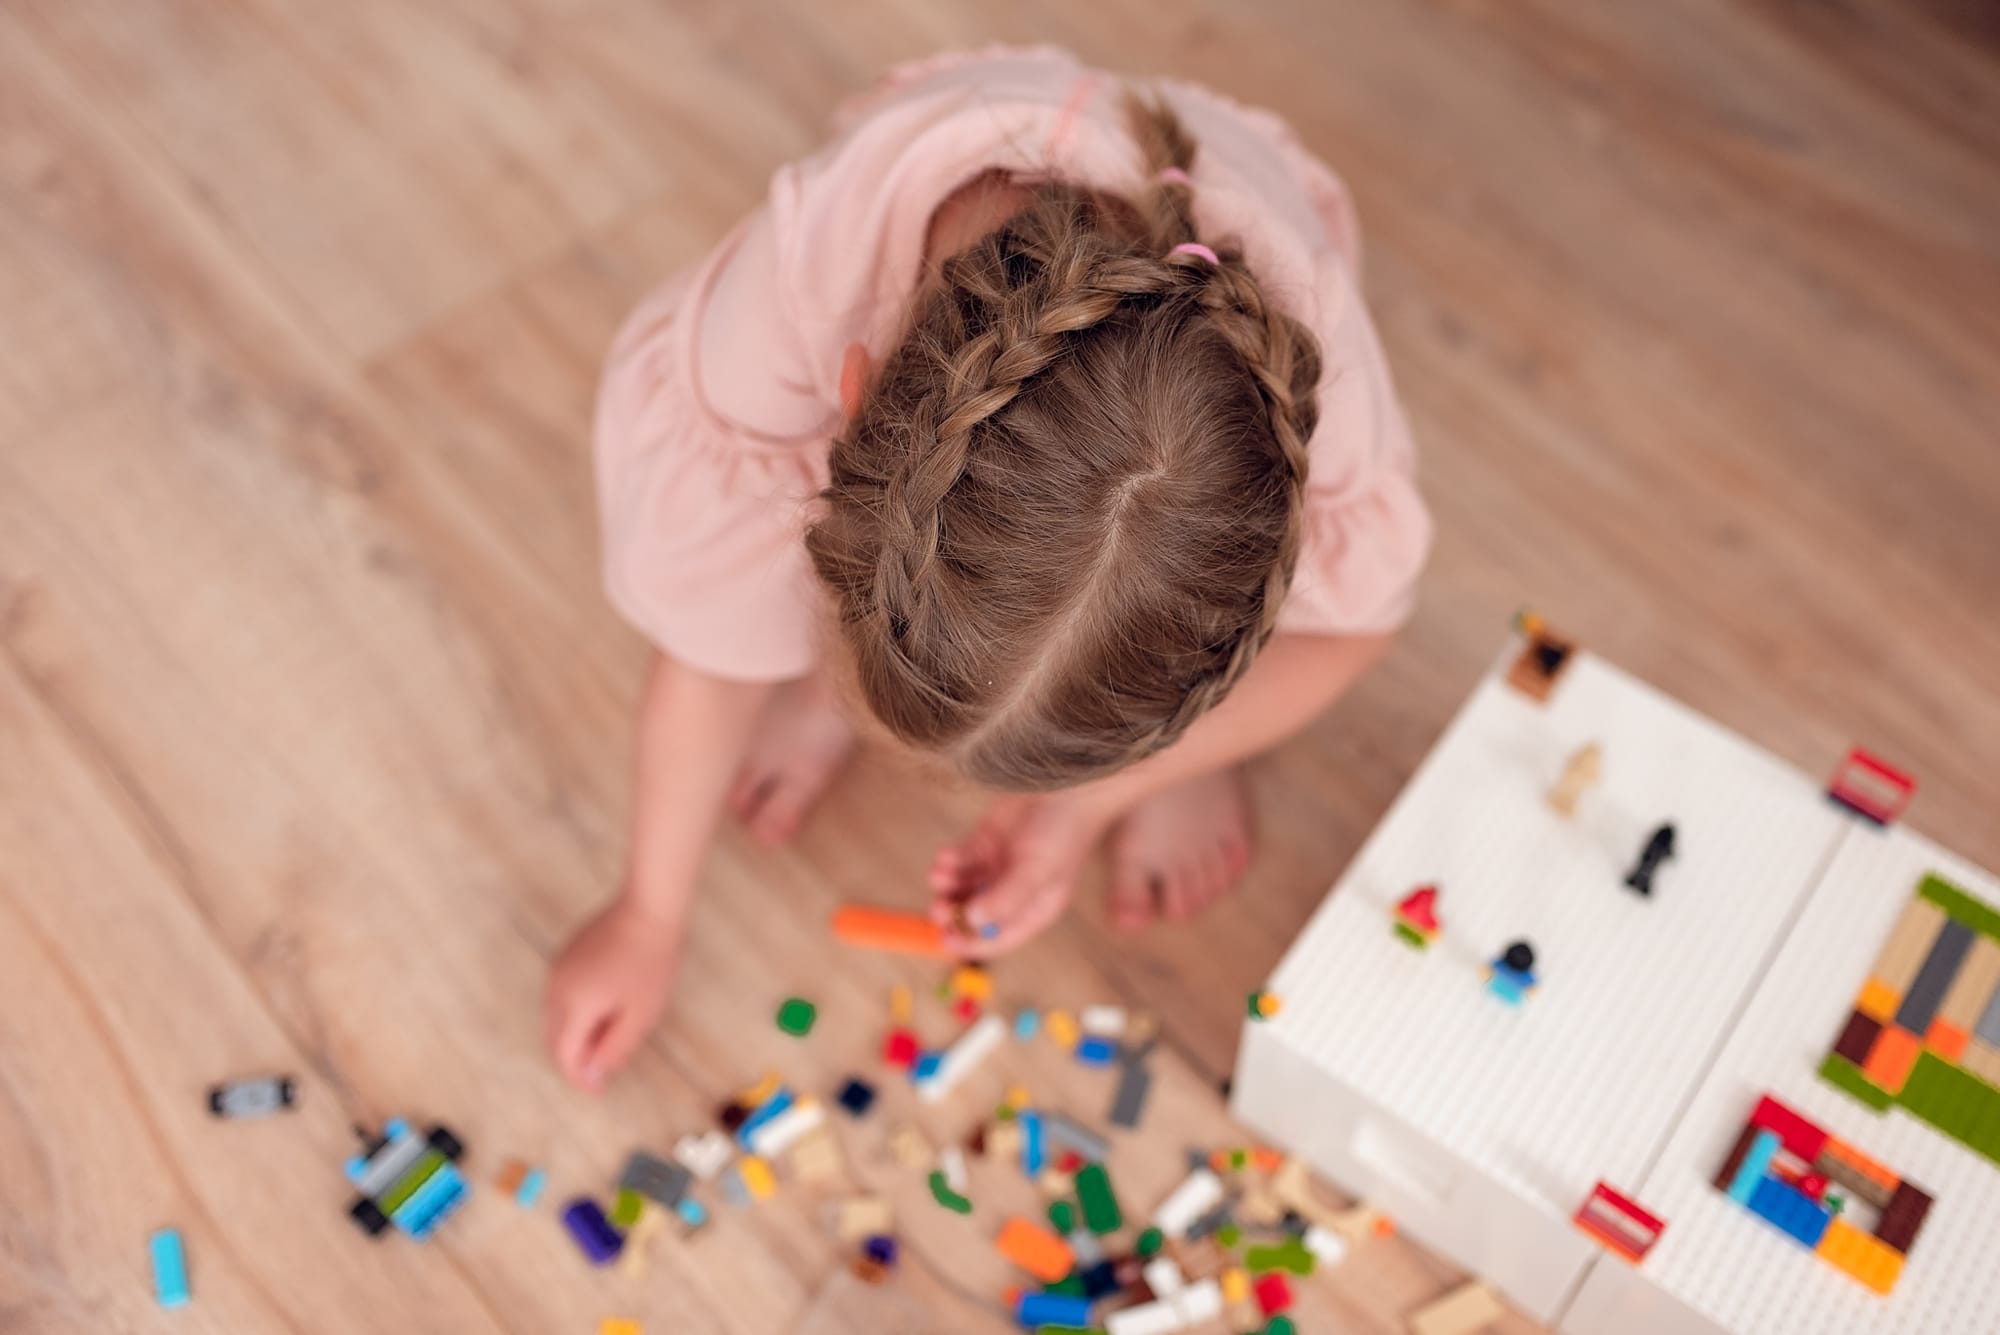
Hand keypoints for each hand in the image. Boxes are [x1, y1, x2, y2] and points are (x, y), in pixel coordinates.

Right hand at [544, 895, 682, 1091]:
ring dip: (574, 1037)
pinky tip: (603, 1011)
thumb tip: (592, 1073)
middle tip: (601, 1072)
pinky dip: (575, 1014)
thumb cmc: (651, 962)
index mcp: (574, 1005)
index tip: (598, 1091)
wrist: (648, 910)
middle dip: (574, 1060)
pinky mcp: (565, 957)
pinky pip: (562, 996)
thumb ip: (613, 1049)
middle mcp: (557, 989)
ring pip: (556, 1018)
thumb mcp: (641, 1015)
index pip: (565, 1055)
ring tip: (607, 1041)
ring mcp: (558, 970)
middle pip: (554, 1039)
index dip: (580, 1078)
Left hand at [927, 792, 1113, 956]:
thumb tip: (972, 922)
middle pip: (973, 916)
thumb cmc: (1061, 831)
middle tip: (940, 908)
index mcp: (1033, 908)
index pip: (999, 938)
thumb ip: (1006, 898)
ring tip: (941, 874)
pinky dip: (948, 862)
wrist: (1065, 783)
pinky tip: (947, 855)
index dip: (972, 943)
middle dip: (953, 914)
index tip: (948, 940)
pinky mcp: (983, 843)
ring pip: (961, 889)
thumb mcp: (1037, 870)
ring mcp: (996, 868)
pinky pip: (958, 862)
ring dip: (947, 887)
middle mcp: (1013, 892)